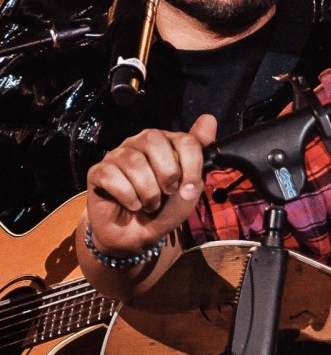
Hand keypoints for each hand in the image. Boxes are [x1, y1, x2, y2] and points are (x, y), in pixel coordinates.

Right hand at [85, 114, 216, 256]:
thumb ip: (200, 154)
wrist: (138, 236)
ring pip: (133, 161)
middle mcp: (141, 142)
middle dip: (166, 173)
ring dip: (148, 191)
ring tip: (150, 204)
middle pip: (153, 140)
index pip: (183, 139)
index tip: (189, 189)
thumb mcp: (190, 186)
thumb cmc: (165, 209)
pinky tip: (132, 205)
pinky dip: (127, 196)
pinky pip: (112, 176)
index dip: (191, 165)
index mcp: (167, 143)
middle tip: (167, 193)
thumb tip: (208, 118)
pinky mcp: (98, 171)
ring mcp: (118, 155)